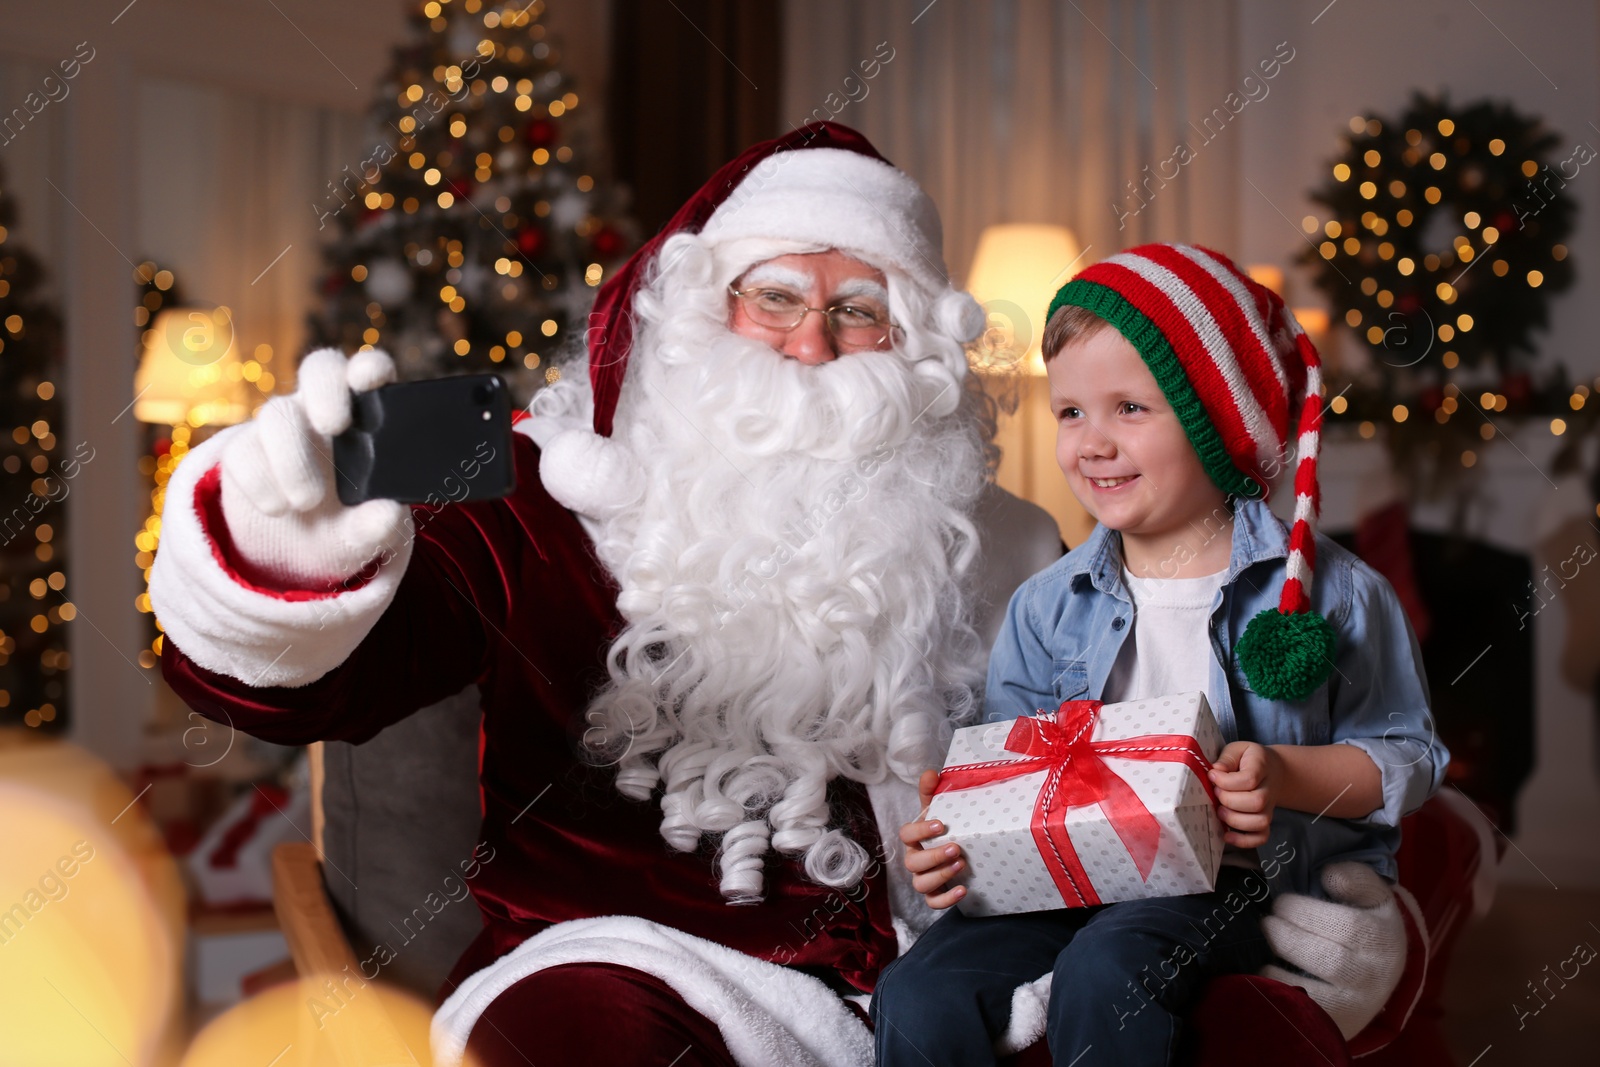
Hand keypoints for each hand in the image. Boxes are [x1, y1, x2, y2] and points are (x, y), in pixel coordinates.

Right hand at [219, 348, 412, 587]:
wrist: (295, 554)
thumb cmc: (345, 526)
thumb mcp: (368, 535)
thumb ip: (381, 526)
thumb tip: (388, 514)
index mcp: (367, 419)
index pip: (371, 373)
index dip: (370, 367)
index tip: (370, 379)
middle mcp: (324, 410)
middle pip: (320, 368)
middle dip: (326, 390)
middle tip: (335, 425)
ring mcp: (281, 426)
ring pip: (276, 413)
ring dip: (291, 458)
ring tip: (307, 502)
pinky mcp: (244, 451)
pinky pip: (242, 451)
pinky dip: (259, 482)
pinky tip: (277, 508)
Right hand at [897, 769, 965, 908]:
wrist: (959, 850)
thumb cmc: (944, 829)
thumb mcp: (939, 809)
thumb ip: (932, 792)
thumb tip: (931, 772)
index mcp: (913, 838)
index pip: (906, 834)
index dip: (920, 830)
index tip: (941, 824)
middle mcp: (914, 859)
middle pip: (913, 863)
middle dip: (934, 856)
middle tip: (956, 848)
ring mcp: (922, 878)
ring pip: (921, 884)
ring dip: (940, 876)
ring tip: (961, 864)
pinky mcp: (935, 895)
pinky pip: (933, 903)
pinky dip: (946, 900)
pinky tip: (963, 890)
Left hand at [1209, 741, 1279, 847]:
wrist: (1272, 770)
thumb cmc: (1247, 759)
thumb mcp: (1237, 750)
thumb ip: (1226, 758)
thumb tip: (1215, 771)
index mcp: (1262, 766)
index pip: (1249, 778)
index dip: (1227, 781)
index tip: (1212, 775)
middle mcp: (1269, 789)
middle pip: (1256, 802)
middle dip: (1229, 800)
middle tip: (1215, 794)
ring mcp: (1269, 808)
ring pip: (1260, 822)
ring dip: (1235, 820)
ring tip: (1219, 811)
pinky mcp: (1265, 822)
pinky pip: (1261, 837)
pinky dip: (1244, 841)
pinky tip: (1226, 835)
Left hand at [1260, 861, 1406, 1038]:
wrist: (1380, 975)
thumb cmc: (1366, 922)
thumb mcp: (1371, 895)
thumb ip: (1354, 877)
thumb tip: (1330, 875)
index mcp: (1383, 939)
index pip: (1347, 927)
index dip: (1304, 911)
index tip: (1282, 903)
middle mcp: (1374, 977)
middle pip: (1327, 959)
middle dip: (1285, 936)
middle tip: (1267, 923)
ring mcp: (1355, 1006)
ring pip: (1314, 991)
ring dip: (1275, 967)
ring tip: (1265, 946)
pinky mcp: (1335, 1024)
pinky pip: (1300, 1012)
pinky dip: (1276, 992)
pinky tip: (1265, 973)